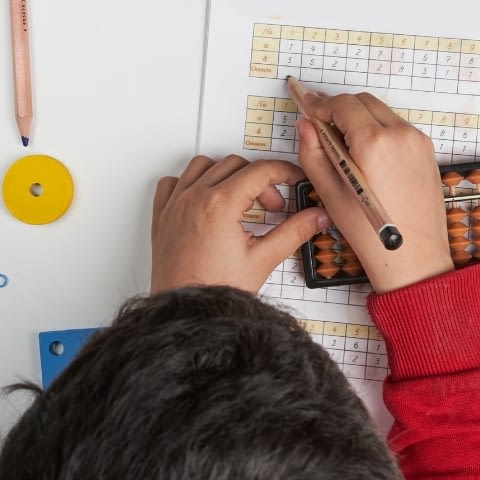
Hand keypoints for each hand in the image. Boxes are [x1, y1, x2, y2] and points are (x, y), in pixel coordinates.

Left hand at [151, 155, 329, 293]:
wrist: (187, 314)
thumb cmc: (216, 291)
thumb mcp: (263, 260)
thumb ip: (294, 232)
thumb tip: (316, 217)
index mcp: (220, 205)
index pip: (260, 171)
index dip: (284, 172)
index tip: (294, 180)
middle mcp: (194, 199)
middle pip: (235, 165)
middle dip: (260, 181)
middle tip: (273, 206)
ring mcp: (175, 205)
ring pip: (203, 166)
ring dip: (226, 175)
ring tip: (240, 199)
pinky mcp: (162, 217)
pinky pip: (173, 182)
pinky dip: (191, 183)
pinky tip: (206, 200)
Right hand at [295, 92, 452, 292]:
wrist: (414, 257)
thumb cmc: (373, 233)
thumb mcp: (331, 192)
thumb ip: (314, 152)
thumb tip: (307, 126)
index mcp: (376, 142)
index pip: (342, 104)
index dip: (319, 103)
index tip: (306, 104)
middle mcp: (401, 135)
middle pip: (363, 102)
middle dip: (339, 108)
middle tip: (320, 125)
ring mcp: (418, 142)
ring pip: (382, 112)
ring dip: (360, 118)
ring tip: (342, 143)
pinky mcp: (427, 152)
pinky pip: (397, 128)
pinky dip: (379, 130)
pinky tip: (365, 154)